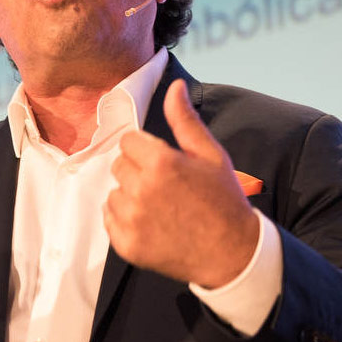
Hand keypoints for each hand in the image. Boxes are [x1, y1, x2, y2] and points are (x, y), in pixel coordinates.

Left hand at [105, 79, 259, 288]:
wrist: (232, 254)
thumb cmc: (223, 200)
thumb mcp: (211, 155)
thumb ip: (185, 121)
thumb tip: (174, 87)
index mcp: (161, 163)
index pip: (128, 142)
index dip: (146, 151)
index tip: (164, 164)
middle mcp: (142, 190)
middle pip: (119, 165)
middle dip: (138, 171)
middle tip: (166, 188)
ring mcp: (132, 219)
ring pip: (114, 192)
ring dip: (131, 196)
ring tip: (161, 208)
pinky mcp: (127, 244)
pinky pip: (109, 219)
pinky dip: (124, 220)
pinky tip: (151, 224)